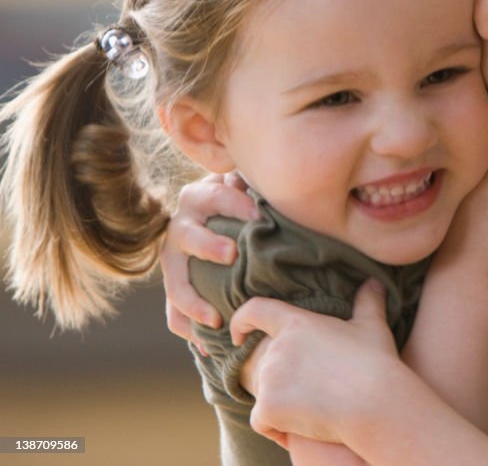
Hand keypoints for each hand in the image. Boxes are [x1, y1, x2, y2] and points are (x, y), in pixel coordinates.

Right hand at [160, 171, 259, 340]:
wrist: (209, 211)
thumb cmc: (237, 197)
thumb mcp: (243, 183)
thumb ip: (253, 184)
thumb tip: (270, 185)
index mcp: (200, 198)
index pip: (217, 196)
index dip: (237, 204)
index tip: (260, 216)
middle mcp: (181, 227)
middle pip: (190, 237)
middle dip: (210, 246)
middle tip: (232, 255)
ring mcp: (173, 260)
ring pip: (176, 283)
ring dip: (193, 302)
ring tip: (215, 319)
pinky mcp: (175, 285)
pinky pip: (174, 313)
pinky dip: (188, 330)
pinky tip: (206, 347)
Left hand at [230, 280, 402, 448]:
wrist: (375, 403)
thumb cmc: (375, 363)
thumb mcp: (372, 327)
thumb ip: (368, 301)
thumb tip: (375, 281)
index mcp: (297, 323)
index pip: (255, 310)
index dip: (242, 320)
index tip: (239, 334)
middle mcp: (277, 347)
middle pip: (262, 361)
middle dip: (279, 376)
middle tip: (309, 388)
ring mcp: (269, 377)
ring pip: (263, 393)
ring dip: (281, 401)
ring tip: (313, 406)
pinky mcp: (267, 407)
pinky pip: (261, 420)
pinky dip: (276, 426)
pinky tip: (301, 427)